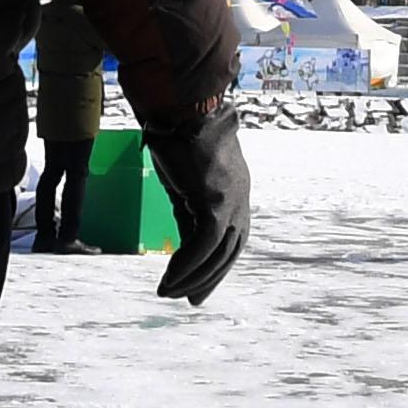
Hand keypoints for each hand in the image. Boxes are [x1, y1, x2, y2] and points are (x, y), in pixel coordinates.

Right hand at [147, 106, 250, 306]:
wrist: (178, 107)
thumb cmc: (178, 138)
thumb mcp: (186, 184)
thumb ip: (190, 212)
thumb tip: (184, 246)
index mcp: (237, 192)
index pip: (233, 239)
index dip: (218, 266)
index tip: (199, 287)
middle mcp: (240, 198)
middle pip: (230, 250)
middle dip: (210, 278)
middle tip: (188, 300)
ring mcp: (231, 199)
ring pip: (216, 252)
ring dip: (192, 278)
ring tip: (168, 293)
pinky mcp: (214, 199)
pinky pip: (201, 244)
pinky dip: (184, 265)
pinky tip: (167, 279)